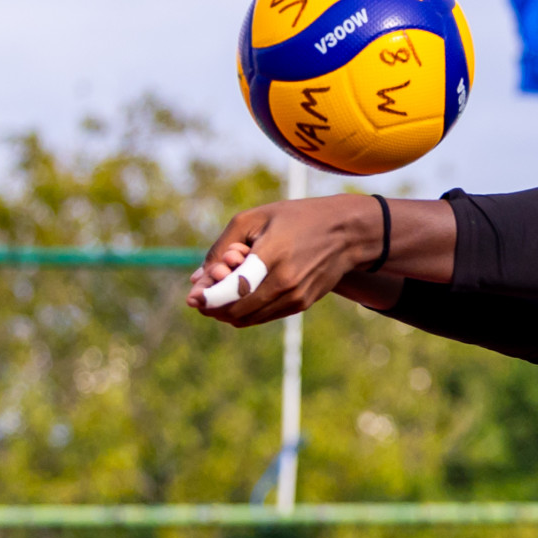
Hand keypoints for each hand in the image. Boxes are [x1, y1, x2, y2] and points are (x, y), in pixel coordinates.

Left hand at [187, 195, 380, 326]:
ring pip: (247, 319)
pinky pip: (263, 316)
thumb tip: (195, 279)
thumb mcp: (254, 219)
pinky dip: (246, 309)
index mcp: (272, 256)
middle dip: (212, 306)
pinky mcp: (302, 304)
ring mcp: (296, 297)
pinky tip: (245, 290)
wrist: (346, 233)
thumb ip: (221, 247)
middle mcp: (286, 282)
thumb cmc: (296, 219)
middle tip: (204, 293)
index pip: (231, 290)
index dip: (207, 298)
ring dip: (228, 310)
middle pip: (235, 311)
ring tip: (225, 288)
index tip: (192, 297)